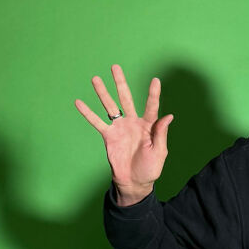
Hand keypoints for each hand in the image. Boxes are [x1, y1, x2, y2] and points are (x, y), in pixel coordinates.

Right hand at [75, 65, 172, 204]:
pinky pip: (97, 122)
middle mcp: (133, 123)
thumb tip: (168, 116)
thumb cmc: (150, 168)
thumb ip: (161, 134)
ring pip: (110, 106)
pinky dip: (88, 113)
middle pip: (126, 98)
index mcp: (149, 126)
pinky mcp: (108, 136)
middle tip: (115, 67)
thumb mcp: (159, 152)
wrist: (134, 182)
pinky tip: (79, 102)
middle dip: (121, 83)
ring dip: (102, 93)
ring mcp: (120, 128)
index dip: (153, 94)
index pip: (152, 107)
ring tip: (95, 78)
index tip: (156, 80)